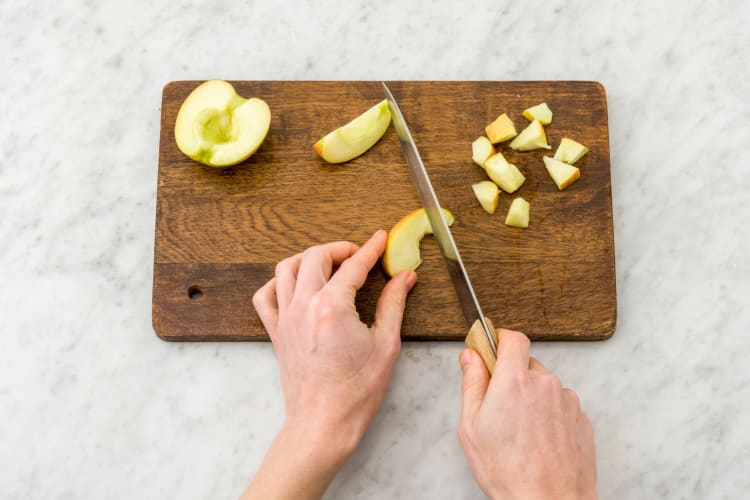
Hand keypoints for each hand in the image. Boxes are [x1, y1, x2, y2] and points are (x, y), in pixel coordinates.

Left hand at [243, 230, 415, 499]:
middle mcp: (303, 306)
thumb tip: (404, 277)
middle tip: (358, 254)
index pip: (353, 265)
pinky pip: (265, 295)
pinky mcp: (276, 332)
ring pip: (286, 268)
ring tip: (329, 264)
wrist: (323, 423)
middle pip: (315, 257)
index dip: (370, 249)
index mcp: (332, 306)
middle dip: (339, 248)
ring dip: (308, 258)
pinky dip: (278, 283)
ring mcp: (285, 318)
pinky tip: (296, 286)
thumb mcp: (385, 344)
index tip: (380, 239)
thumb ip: (393, 304)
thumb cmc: (356, 391)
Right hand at [458, 330, 596, 499]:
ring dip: (532, 399)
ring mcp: (568, 401)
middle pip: (527, 365)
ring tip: (520, 433)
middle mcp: (546, 384)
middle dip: (512, 378)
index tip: (491, 349)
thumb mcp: (471, 427)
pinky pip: (560, 405)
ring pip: (545, 386)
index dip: (500, 340)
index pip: (513, 338)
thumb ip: (472, 383)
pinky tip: (538, 441)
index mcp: (515, 381)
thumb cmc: (509, 472)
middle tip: (499, 408)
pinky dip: (549, 416)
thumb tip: (470, 357)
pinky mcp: (582, 419)